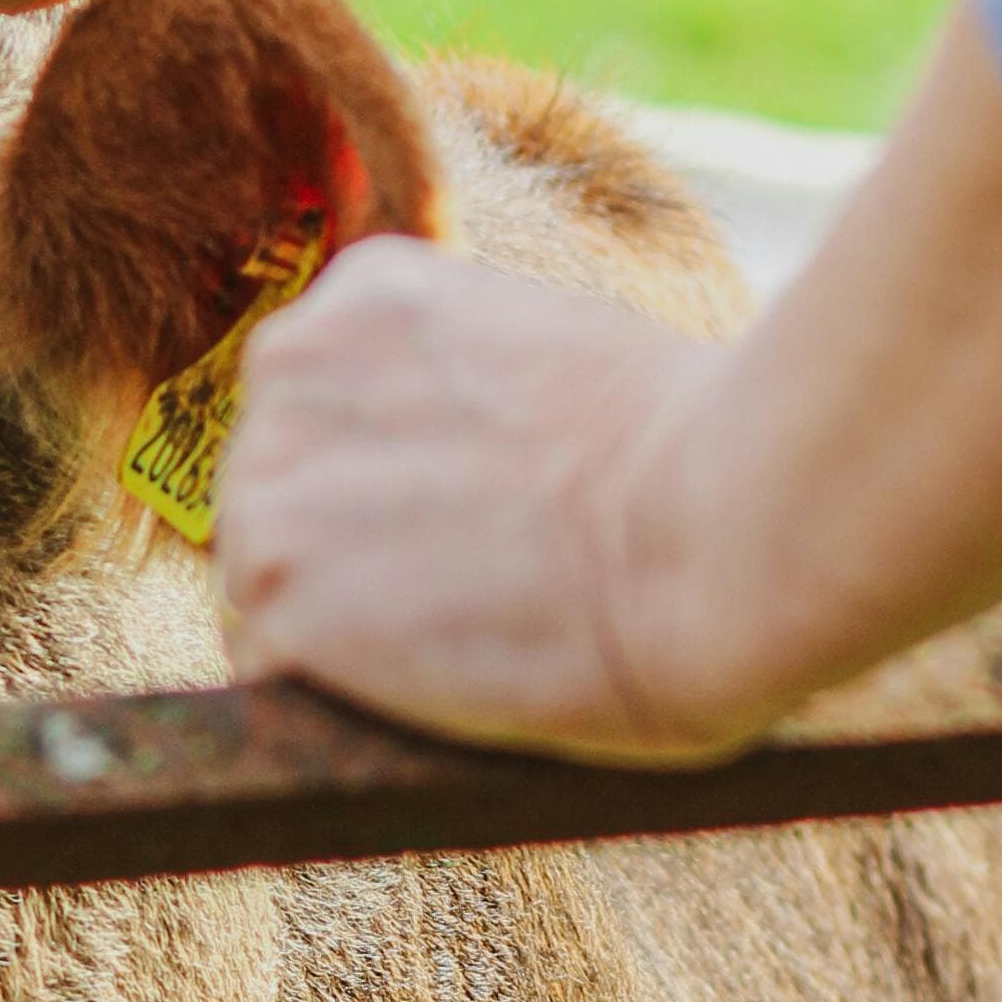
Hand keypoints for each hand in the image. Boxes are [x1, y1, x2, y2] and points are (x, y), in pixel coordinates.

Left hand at [211, 5, 1001, 764]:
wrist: (733, 527)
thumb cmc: (707, 455)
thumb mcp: (574, 363)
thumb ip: (479, 395)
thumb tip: (478, 465)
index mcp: (367, 294)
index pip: (328, 422)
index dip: (398, 495)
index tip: (479, 534)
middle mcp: (289, 366)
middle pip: (284, 497)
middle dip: (364, 558)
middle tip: (489, 600)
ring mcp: (269, 482)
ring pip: (272, 589)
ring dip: (354, 636)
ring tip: (481, 644)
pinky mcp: (275, 594)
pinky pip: (276, 678)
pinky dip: (346, 707)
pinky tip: (447, 693)